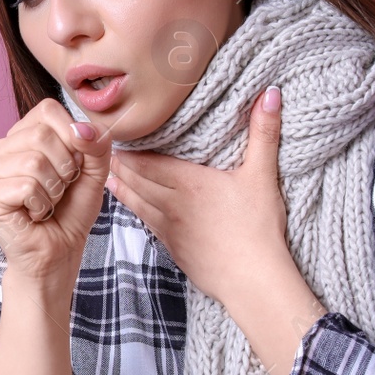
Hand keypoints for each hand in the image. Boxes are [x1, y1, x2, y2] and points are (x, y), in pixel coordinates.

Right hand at [0, 98, 113, 282]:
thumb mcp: (94, 171)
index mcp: (22, 133)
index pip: (48, 109)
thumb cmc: (71, 211)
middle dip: (64, 168)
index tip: (73, 166)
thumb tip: (81, 129)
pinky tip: (34, 215)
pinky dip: (41, 205)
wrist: (58, 252)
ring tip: (46, 203)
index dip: (71, 137)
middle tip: (59, 190)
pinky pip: (26, 186)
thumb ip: (96, 143)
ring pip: (33, 162)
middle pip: (41, 135)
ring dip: (53, 190)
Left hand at [103, 85, 291, 307]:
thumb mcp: (263, 176)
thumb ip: (264, 133)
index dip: (129, 149)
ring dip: (121, 187)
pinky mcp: (174, 248)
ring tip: (109, 175)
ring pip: (137, 202)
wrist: (251, 281)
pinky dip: (134, 211)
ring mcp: (170, 228)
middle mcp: (172, 203)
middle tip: (105, 151)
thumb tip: (269, 93)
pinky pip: (147, 224)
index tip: (116, 135)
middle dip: (120, 164)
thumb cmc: (258, 228)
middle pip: (136, 179)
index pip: (148, 161)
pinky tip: (132, 207)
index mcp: (189, 182)